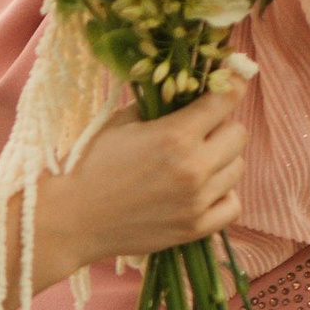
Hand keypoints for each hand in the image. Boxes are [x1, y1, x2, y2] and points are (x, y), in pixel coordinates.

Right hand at [45, 96, 247, 266]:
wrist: (71, 218)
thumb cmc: (89, 165)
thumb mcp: (121, 122)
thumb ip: (159, 106)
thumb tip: (188, 92)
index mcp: (176, 135)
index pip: (226, 99)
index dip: (231, 85)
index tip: (232, 80)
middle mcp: (194, 167)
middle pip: (238, 134)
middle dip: (222, 125)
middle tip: (201, 129)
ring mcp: (197, 201)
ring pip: (238, 168)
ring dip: (222, 159)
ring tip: (196, 161)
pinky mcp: (195, 229)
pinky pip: (232, 205)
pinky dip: (223, 194)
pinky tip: (203, 190)